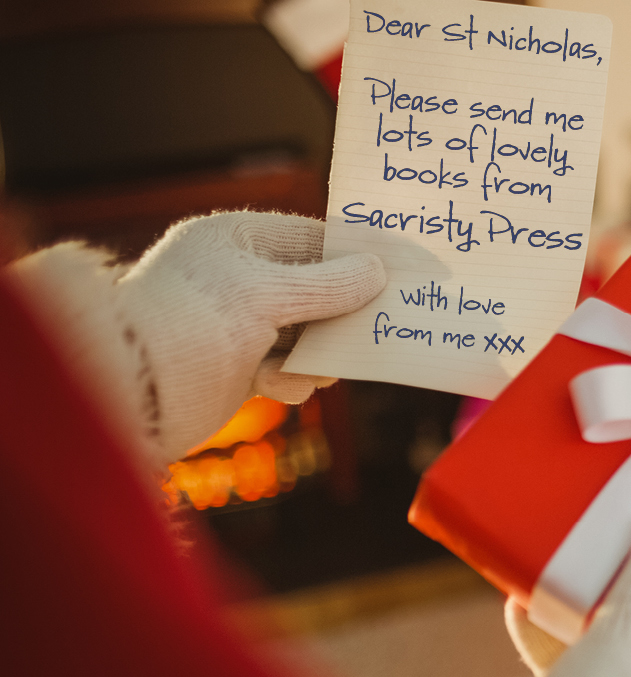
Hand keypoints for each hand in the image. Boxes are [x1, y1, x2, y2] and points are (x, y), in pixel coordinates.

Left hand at [13, 212, 383, 461]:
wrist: (136, 389)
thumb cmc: (194, 322)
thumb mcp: (268, 294)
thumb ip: (329, 285)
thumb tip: (378, 272)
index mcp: (236, 240)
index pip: (313, 239)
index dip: (358, 255)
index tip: (401, 270)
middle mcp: (238, 278)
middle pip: (317, 288)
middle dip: (343, 312)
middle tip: (380, 326)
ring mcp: (239, 324)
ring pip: (309, 332)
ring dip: (319, 353)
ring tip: (317, 368)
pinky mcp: (239, 368)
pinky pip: (289, 366)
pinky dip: (292, 377)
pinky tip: (275, 384)